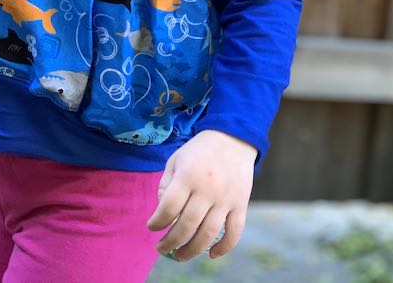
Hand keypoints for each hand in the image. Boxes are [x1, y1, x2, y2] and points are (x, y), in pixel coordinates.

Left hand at [147, 129, 256, 260]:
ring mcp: (226, 198)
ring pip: (208, 234)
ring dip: (192, 250)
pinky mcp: (241, 203)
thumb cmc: (199, 151)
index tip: (151, 227)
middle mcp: (208, 189)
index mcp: (188, 175)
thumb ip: (166, 184)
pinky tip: (211, 254)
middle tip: (161, 248)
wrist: (233, 138)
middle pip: (187, 225)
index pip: (168, 208)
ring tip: (180, 256)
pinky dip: (224, 247)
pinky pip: (234, 232)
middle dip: (170, 242)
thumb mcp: (176, 159)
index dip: (157, 222)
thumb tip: (163, 211)